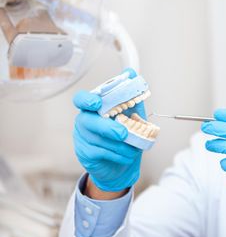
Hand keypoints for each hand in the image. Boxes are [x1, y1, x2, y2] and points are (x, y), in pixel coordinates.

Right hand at [72, 76, 144, 191]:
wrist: (124, 164)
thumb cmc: (126, 136)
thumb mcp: (133, 114)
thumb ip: (131, 95)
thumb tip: (130, 73)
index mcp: (94, 108)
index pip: (81, 99)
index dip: (86, 100)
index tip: (97, 103)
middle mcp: (84, 120)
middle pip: (88, 121)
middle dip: (107, 128)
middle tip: (123, 134)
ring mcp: (82, 138)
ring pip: (97, 139)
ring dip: (119, 145)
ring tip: (134, 148)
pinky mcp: (85, 154)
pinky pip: (100, 153)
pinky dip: (117, 154)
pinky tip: (126, 155)